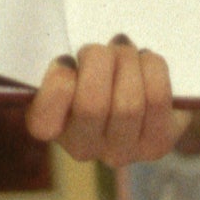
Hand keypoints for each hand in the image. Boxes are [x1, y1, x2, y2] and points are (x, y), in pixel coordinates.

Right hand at [26, 38, 185, 165]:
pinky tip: (146, 61)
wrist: (141, 93)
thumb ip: (67, 57)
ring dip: (129, 62)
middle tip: (105, 48)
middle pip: (91, 106)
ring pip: (128, 103)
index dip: (58, 83)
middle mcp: (82, 147)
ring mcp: (120, 152)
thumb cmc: (96, 68)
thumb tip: (99, 49)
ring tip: (127, 50)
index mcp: (49, 127)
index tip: (67, 60)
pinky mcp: (155, 145)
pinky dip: (152, 68)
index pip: (44, 122)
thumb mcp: (70, 61)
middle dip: (100, 60)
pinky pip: (156, 99)